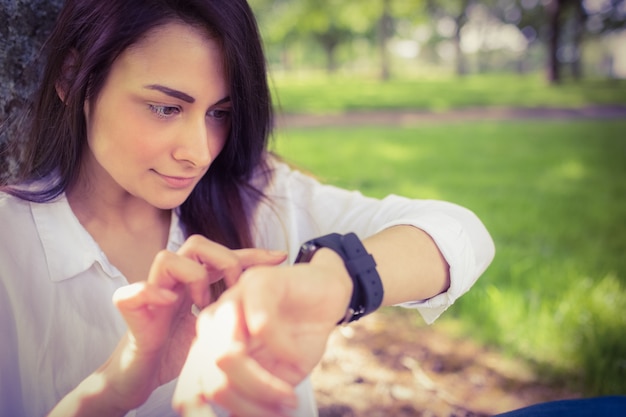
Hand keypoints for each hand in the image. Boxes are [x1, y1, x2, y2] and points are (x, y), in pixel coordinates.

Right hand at [105, 236, 286, 410]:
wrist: (142, 378)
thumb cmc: (179, 352)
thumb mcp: (218, 330)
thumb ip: (234, 314)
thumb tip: (271, 306)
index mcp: (195, 283)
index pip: (226, 256)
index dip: (253, 254)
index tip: (282, 257)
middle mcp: (174, 281)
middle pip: (196, 243)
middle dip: (222, 260)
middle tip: (234, 288)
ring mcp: (150, 292)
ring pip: (166, 257)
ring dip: (191, 276)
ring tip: (202, 303)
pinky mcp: (129, 311)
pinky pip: (132, 291)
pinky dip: (150, 292)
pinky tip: (169, 305)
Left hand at [173, 249, 352, 416]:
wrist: (328, 294)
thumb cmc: (299, 335)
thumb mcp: (275, 376)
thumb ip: (253, 394)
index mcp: (210, 345)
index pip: (192, 387)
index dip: (211, 416)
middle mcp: (214, 323)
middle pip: (210, 378)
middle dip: (245, 405)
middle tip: (277, 414)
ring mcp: (232, 299)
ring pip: (226, 355)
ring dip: (262, 386)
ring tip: (289, 396)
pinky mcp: (258, 282)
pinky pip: (261, 326)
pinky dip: (283, 350)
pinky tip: (296, 356)